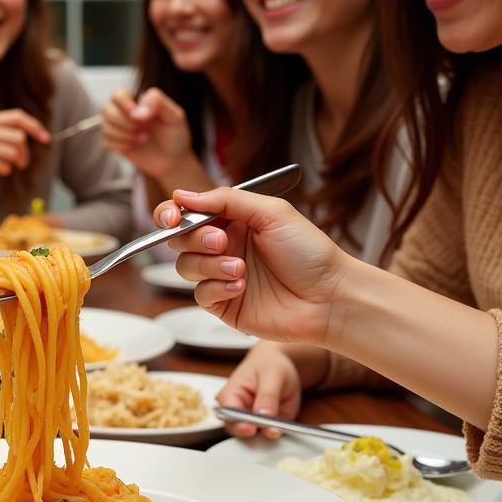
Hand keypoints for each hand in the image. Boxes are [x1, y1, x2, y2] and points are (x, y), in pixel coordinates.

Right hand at [0, 110, 50, 189]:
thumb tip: (30, 133)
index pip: (18, 117)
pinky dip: (4, 170)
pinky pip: (4, 166)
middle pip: (19, 138)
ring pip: (13, 153)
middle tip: (22, 163)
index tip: (46, 138)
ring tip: (9, 166)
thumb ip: (0, 131)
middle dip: (26, 152)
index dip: (35, 127)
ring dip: (15, 163)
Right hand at [102, 87, 191, 180]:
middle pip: (107, 109)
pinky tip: (133, 146)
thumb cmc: (175, 135)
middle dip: (124, 122)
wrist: (174, 160)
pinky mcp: (116, 144)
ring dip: (124, 135)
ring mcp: (119, 128)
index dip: (124, 104)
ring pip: (105, 126)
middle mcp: (125, 113)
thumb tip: (136, 111)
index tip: (137, 116)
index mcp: (138, 102)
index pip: (118, 94)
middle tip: (143, 130)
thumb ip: (158, 103)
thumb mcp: (175, 116)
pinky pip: (106, 142)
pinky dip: (119, 145)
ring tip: (142, 139)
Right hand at [152, 187, 349, 346]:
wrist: (330, 298)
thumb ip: (227, 199)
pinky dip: (217, 288)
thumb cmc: (309, 253)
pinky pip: (200, 295)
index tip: (174, 216)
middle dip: (194, 239)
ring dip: (209, 265)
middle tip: (221, 241)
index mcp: (232, 221)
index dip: (171, 213)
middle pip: (179, 240)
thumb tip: (183, 195)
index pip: (187, 213)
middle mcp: (223, 247)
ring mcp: (221, 277)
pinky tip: (242, 287)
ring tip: (241, 269)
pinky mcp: (225, 305)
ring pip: (185, 267)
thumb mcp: (271, 212)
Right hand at [215, 343, 303, 437]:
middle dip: (255, 432)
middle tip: (271, 430)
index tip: (251, 428)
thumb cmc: (270, 365)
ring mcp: (251, 420)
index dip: (238, 423)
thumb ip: (268, 396)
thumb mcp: (272, 375)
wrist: (279, 366)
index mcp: (230, 394)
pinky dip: (278, 432)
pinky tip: (284, 425)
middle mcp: (237, 411)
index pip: (228, 413)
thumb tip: (263, 416)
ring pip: (254, 436)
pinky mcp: (264, 426)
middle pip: (238, 429)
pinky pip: (269, 435)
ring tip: (280, 424)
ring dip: (268, 433)